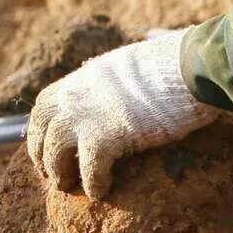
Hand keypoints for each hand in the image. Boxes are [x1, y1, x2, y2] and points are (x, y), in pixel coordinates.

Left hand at [27, 29, 223, 197]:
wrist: (192, 66)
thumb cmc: (179, 60)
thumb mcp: (139, 54)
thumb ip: (127, 64)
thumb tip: (148, 41)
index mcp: (85, 75)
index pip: (45, 103)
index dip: (40, 127)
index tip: (44, 143)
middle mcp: (77, 93)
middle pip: (42, 128)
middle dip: (41, 153)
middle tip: (50, 174)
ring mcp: (87, 115)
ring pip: (56, 151)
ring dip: (59, 172)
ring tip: (69, 186)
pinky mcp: (105, 137)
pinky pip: (89, 169)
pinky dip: (93, 183)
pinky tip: (101, 191)